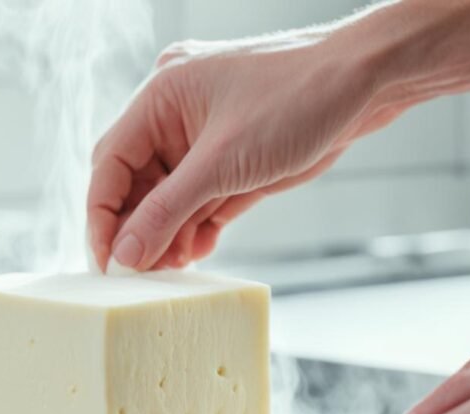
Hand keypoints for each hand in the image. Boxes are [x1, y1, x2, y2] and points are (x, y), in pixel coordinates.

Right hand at [86, 24, 415, 271]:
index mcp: (159, 98)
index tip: (107, 262)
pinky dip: (197, 226)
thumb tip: (126, 253)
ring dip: (168, 234)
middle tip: (141, 273)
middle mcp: (175, 116)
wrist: (366, 84)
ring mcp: (205, 139)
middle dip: (138, 230)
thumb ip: (168, 211)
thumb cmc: (298, 98)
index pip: (109, 164)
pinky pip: (200, 199)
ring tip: (174, 268)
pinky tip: (198, 250)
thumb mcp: (224, 163)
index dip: (102, 217)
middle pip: (136, 184)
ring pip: (169, 197)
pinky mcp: (234, 159)